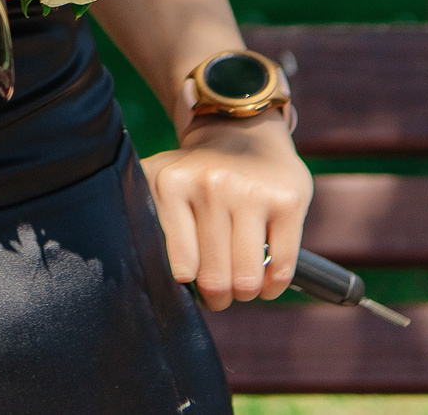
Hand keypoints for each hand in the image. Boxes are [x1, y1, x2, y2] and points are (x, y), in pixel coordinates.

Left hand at [140, 115, 313, 309]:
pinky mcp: (287, 202)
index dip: (190, 287)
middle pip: (215, 278)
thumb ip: (145, 216)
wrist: (243, 130)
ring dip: (245, 293)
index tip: (194, 283)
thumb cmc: (197, 173)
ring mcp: (252, 193)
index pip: (182, 267)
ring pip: (247, 278)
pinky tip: (267, 282)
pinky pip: (282, 267)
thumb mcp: (162, 181)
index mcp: (172, 184)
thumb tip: (140, 272)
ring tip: (241, 286)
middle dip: (218, 297)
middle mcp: (211, 185)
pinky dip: (274, 286)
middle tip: (219, 293)